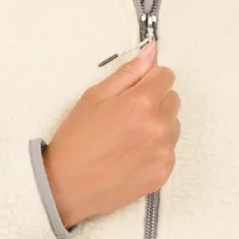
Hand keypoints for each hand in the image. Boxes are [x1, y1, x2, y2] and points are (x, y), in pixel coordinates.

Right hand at [42, 38, 179, 226]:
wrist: (66, 186)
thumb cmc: (75, 141)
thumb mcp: (94, 96)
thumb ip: (128, 72)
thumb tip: (151, 52)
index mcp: (141, 102)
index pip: (166, 76)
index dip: (149, 81)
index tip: (134, 91)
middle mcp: (158, 126)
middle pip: (173, 100)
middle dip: (154, 102)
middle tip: (126, 117)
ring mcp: (163, 151)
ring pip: (173, 126)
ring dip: (157, 127)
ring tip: (127, 138)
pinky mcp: (163, 172)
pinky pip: (169, 150)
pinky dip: (155, 150)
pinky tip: (130, 156)